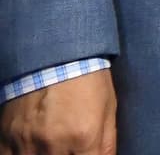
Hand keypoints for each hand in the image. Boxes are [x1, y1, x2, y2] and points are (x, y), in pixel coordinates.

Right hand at [0, 71, 116, 154]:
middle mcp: (53, 144)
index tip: (86, 154)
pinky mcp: (6, 137)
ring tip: (52, 147)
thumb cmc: (87, 80)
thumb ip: (107, 143)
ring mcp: (26, 142)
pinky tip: (32, 149)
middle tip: (69, 148)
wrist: (54, 54)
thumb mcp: (108, 109)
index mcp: (83, 136)